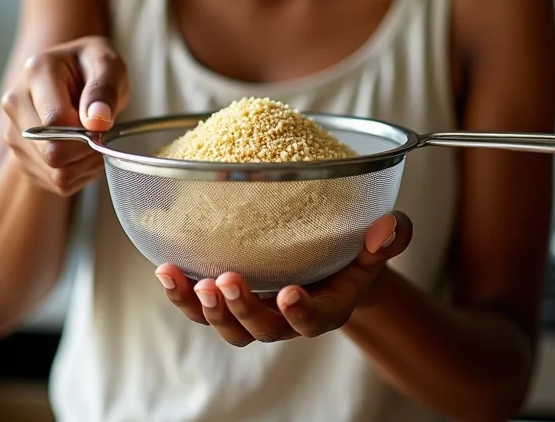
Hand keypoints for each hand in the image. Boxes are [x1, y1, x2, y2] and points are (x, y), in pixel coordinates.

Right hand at [1, 35, 128, 195]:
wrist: (76, 75)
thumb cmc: (93, 67)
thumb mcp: (108, 65)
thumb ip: (104, 89)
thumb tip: (96, 121)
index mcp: (36, 73)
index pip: (55, 121)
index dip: (87, 131)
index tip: (103, 121)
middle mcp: (16, 103)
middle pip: (51, 152)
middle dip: (86, 150)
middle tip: (102, 134)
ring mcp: (14, 132)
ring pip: (55, 172)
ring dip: (85, 163)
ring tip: (94, 139)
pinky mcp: (21, 155)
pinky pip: (56, 182)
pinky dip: (79, 173)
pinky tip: (84, 152)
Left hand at [155, 211, 411, 345]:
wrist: (331, 265)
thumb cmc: (353, 254)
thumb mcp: (375, 247)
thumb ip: (389, 239)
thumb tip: (390, 225)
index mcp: (325, 308)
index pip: (315, 321)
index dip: (301, 314)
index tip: (289, 295)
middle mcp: (285, 318)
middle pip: (260, 330)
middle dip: (241, 309)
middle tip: (224, 281)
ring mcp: (253, 310)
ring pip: (225, 325)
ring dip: (202, 307)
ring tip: (183, 280)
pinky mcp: (228, 297)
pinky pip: (201, 305)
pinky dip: (181, 292)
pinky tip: (165, 269)